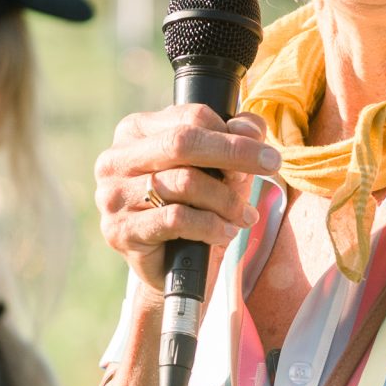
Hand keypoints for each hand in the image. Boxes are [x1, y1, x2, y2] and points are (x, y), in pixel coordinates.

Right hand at [95, 106, 281, 293]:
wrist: (168, 268)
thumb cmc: (193, 209)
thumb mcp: (218, 170)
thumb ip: (235, 140)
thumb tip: (250, 127)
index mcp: (136, 131)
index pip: (189, 117)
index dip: (232, 133)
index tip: (265, 153)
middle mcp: (117, 159)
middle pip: (183, 142)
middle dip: (234, 153)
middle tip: (272, 166)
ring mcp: (114, 195)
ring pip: (183, 182)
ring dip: (225, 200)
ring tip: (244, 216)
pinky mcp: (120, 230)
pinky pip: (175, 219)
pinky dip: (209, 226)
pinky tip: (224, 233)